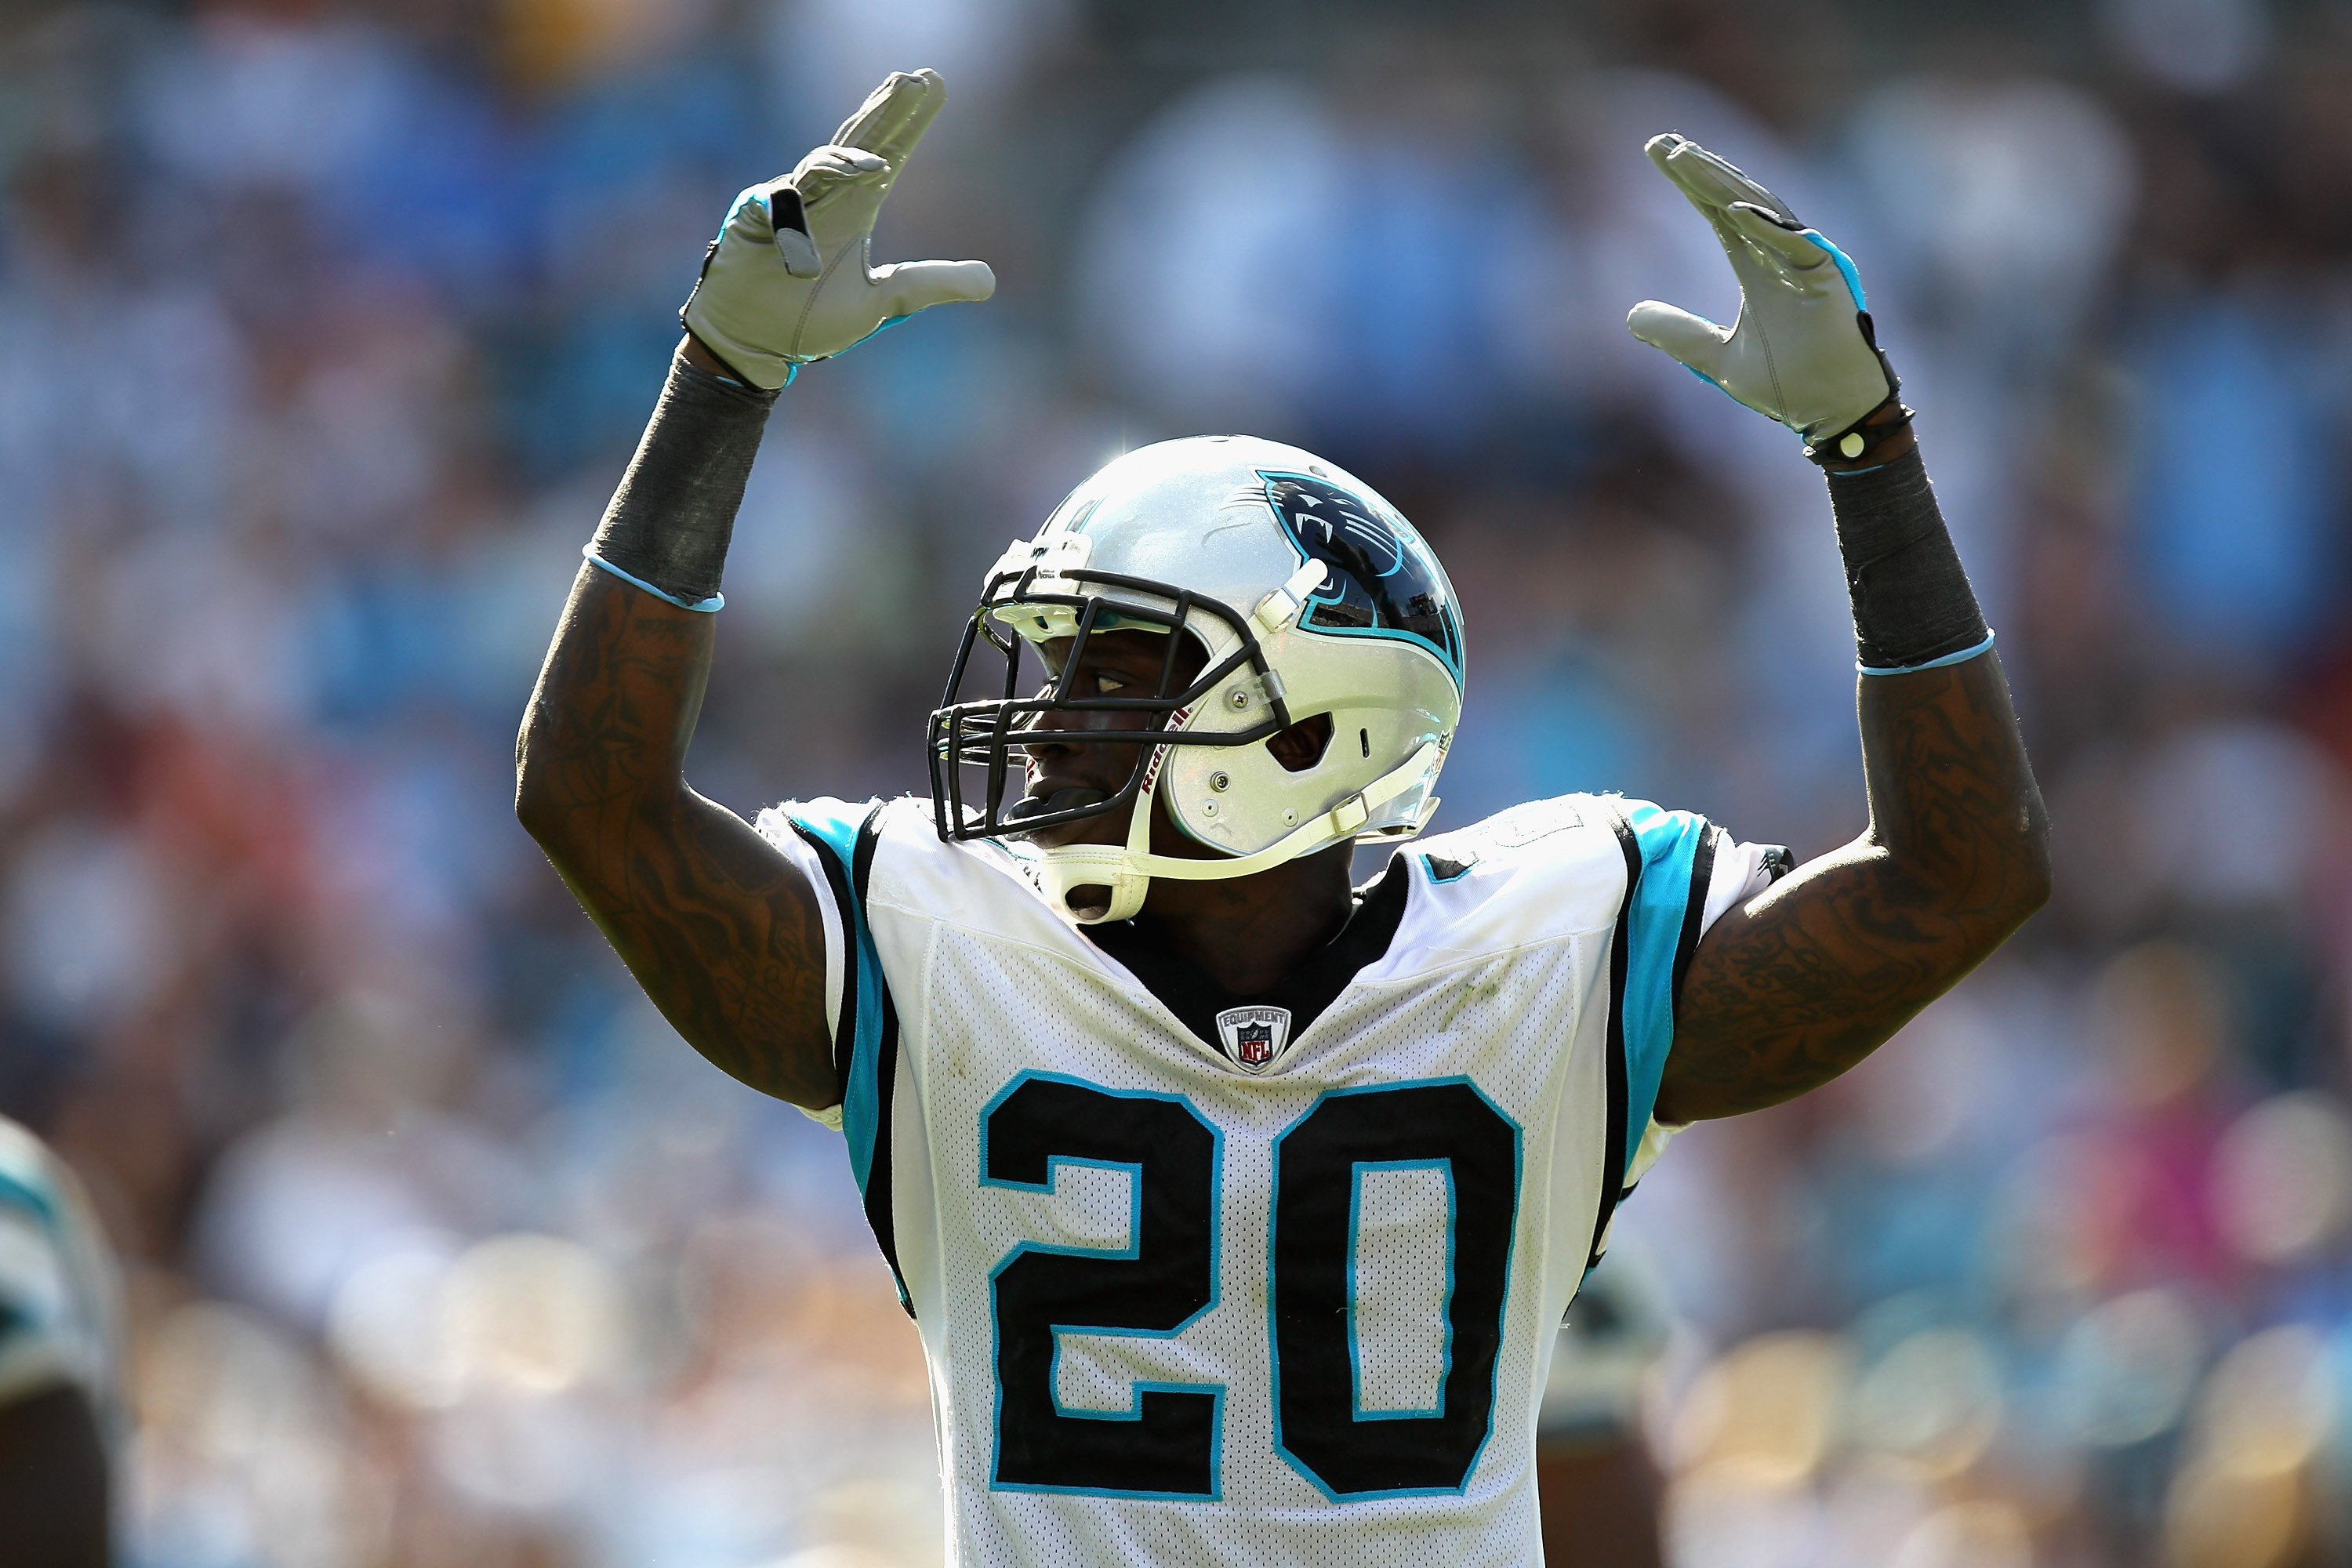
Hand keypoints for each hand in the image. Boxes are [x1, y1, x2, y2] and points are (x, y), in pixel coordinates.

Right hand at [681, 68, 995, 388]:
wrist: (756, 344)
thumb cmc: (808, 319)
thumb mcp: (882, 301)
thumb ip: (930, 284)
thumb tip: (990, 280)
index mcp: (855, 209)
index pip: (888, 154)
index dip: (910, 121)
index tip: (934, 81)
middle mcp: (826, 198)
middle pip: (860, 143)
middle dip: (886, 111)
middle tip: (914, 79)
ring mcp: (790, 204)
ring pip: (823, 164)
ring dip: (851, 154)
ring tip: (880, 159)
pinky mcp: (756, 219)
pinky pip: (781, 200)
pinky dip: (800, 201)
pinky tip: (824, 198)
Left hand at [1626, 134, 1894, 451]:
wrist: (1832, 414)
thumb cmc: (1787, 384)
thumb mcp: (1715, 358)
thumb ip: (1679, 334)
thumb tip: (1632, 318)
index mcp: (1755, 265)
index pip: (1715, 211)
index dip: (1688, 184)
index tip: (1656, 152)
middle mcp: (1779, 254)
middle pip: (1732, 200)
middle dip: (1698, 170)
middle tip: (1661, 143)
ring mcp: (1804, 262)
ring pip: (1758, 211)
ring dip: (1722, 186)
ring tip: (1685, 160)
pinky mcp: (1827, 279)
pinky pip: (1794, 246)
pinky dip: (1764, 228)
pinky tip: (1731, 210)